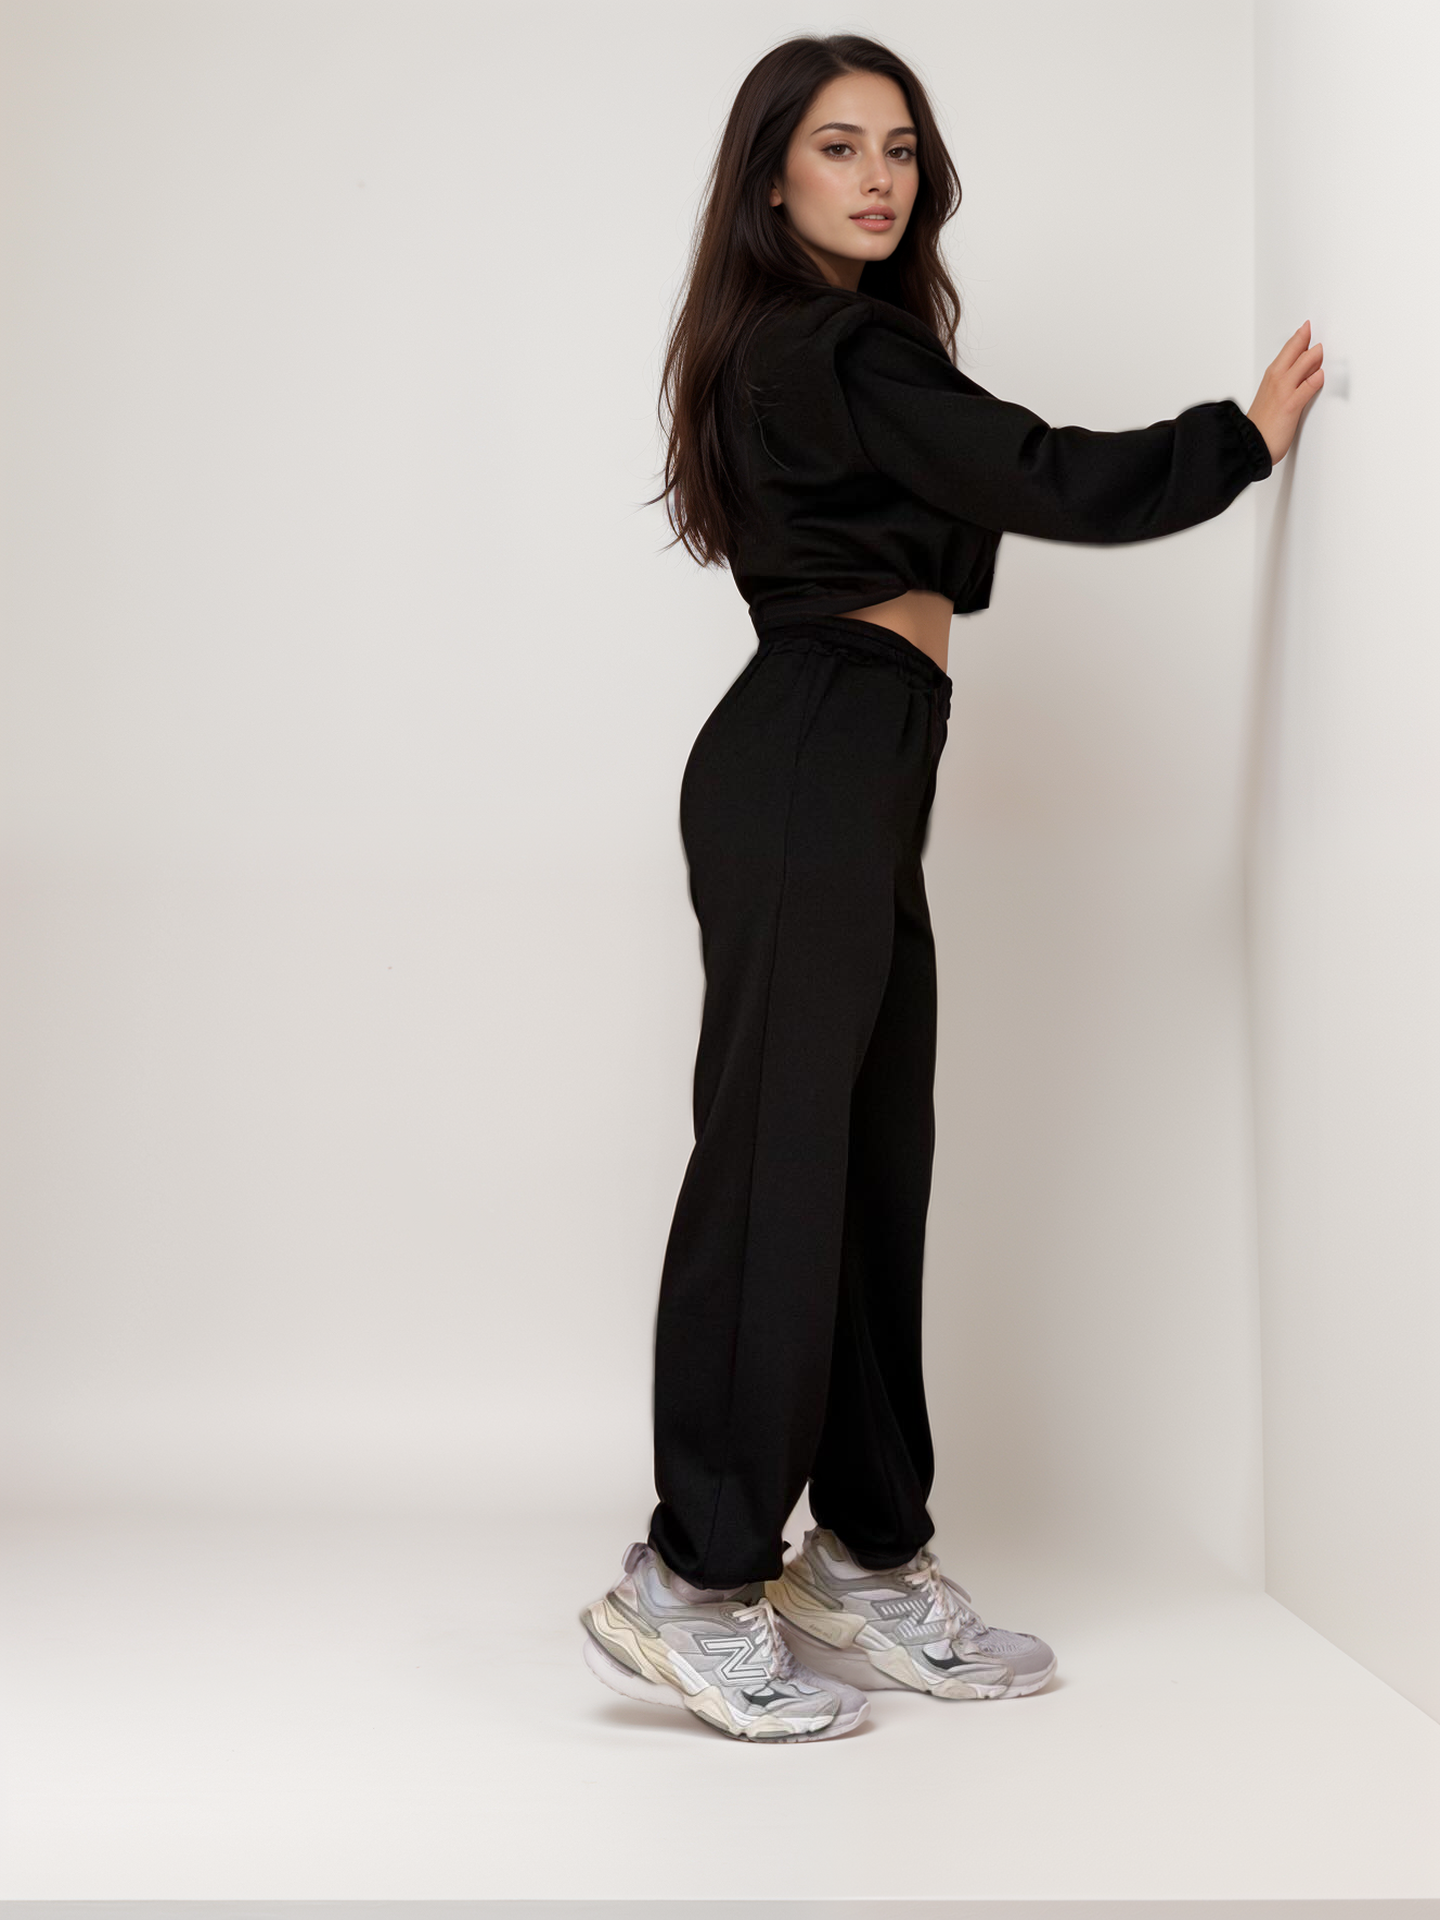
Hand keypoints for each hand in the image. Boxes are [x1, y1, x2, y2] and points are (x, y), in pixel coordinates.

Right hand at [1248, 321, 1324, 462]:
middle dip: (1309, 338)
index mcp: (1272, 375)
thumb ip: (1289, 381)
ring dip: (1317, 355)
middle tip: (1320, 333)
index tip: (1309, 327)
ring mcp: (1284, 390)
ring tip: (1324, 352)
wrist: (1250, 444)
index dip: (1301, 335)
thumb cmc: (1262, 424)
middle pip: (1297, 349)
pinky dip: (1316, 379)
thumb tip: (1309, 369)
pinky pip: (1308, 386)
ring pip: (1305, 362)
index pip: (1289, 348)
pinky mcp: (1291, 404)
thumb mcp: (1273, 396)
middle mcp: (1277, 378)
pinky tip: (1321, 375)